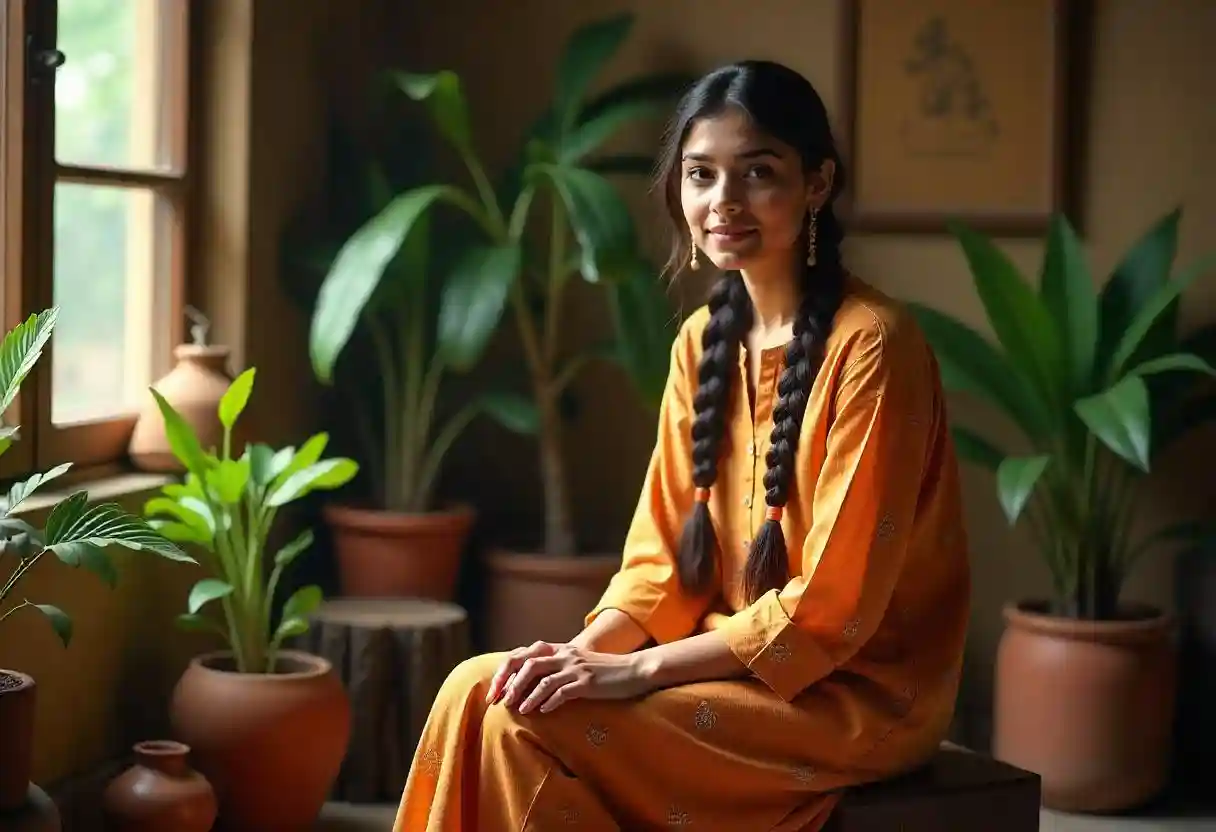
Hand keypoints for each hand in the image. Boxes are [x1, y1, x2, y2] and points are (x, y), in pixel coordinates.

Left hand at [486, 640, 652, 713]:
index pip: (524, 654)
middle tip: (498, 701)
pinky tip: (542, 712)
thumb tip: (532, 686)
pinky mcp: (587, 682)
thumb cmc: (605, 672)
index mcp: (560, 650)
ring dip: (526, 694)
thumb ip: (558, 669)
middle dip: (509, 683)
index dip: (506, 671)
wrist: (634, 671)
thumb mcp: (578, 664)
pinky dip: (549, 701)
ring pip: (542, 678)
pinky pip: (563, 691)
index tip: (495, 690)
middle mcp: (565, 655)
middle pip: (527, 664)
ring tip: (517, 709)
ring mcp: (576, 668)